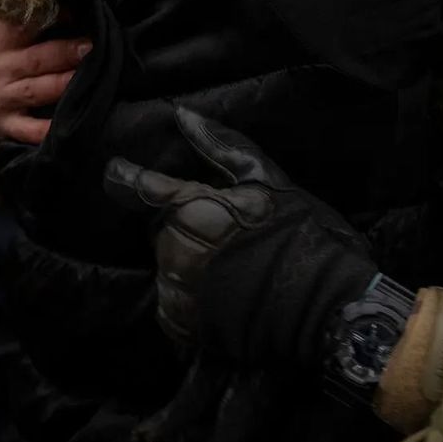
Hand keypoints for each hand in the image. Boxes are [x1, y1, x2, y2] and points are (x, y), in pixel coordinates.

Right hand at [0, 0, 87, 143]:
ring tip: (91, 77)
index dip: (47, 14)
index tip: (75, 5)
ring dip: (64, 84)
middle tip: (93, 44)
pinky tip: (73, 124)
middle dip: (64, 52)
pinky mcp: (8, 126)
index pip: (21, 23)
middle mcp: (1, 68)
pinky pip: (31, 130)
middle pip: (36, 59)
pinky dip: (49, 130)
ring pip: (37, 91)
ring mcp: (4, 98)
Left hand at [105, 108, 371, 363]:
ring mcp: (178, 291)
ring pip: (167, 267)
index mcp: (190, 209)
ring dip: (190, 264)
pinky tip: (224, 295)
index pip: (141, 189)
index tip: (114, 171)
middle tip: (230, 235)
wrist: (328, 307)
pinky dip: (191, 298)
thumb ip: (220, 146)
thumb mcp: (267, 180)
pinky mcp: (184, 326)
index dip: (125, 178)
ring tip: (234, 269)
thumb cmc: (302, 236)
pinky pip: (172, 304)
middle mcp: (175, 251)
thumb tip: (182, 115)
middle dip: (185, 227)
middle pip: (162, 230)